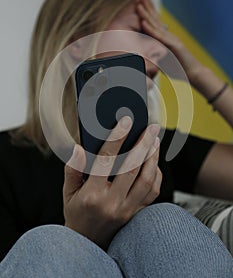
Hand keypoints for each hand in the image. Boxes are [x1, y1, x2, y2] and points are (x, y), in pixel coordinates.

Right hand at [63, 116, 161, 249]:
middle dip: (143, 144)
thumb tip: (79, 149)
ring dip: (153, 158)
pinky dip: (156, 175)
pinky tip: (154, 162)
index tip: (126, 121)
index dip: (117, 138)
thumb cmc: (76, 213)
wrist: (88, 243)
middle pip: (132, 167)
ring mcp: (127, 210)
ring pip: (147, 180)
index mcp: (91, 194)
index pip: (107, 160)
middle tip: (151, 127)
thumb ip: (73, 170)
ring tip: (155, 141)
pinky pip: (152, 192)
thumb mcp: (68, 192)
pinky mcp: (136, 214)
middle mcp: (112, 202)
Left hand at [136, 0, 203, 83]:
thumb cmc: (178, 68)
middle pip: (156, 19)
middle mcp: (168, 35)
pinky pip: (159, 37)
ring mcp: (171, 39)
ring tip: (139, 4)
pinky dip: (150, 29)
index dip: (148, 11)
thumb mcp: (164, 58)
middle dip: (147, 6)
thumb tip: (146, 52)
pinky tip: (143, 22)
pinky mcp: (172, 46)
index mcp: (166, 37)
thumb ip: (156, 53)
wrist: (193, 73)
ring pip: (156, 25)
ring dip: (146, 14)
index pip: (155, 22)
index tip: (140, 1)